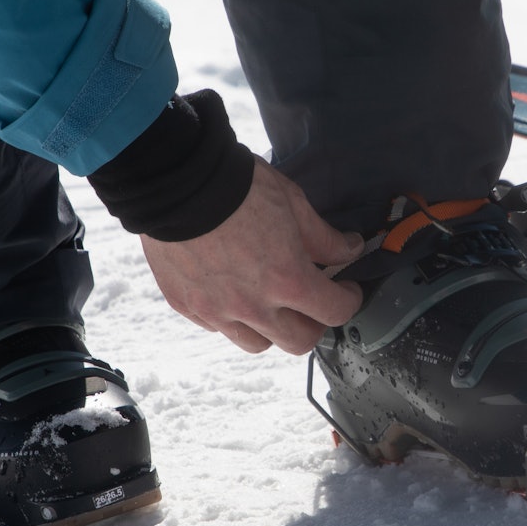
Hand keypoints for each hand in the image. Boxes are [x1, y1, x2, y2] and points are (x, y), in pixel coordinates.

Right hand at [141, 156, 363, 354]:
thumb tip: (349, 250)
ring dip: (272, 328)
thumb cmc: (238, 186)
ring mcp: (216, 311)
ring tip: (271, 303)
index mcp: (288, 280)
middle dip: (314, 323)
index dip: (349, 300)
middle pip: (299, 342)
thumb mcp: (293, 203)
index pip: (334, 312)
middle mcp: (253, 306)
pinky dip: (232, 317)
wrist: (177, 181)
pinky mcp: (186, 306)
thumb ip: (323, 237)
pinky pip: (218, 327)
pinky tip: (233, 291)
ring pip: (257, 344)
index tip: (346, 290)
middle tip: (312, 301)